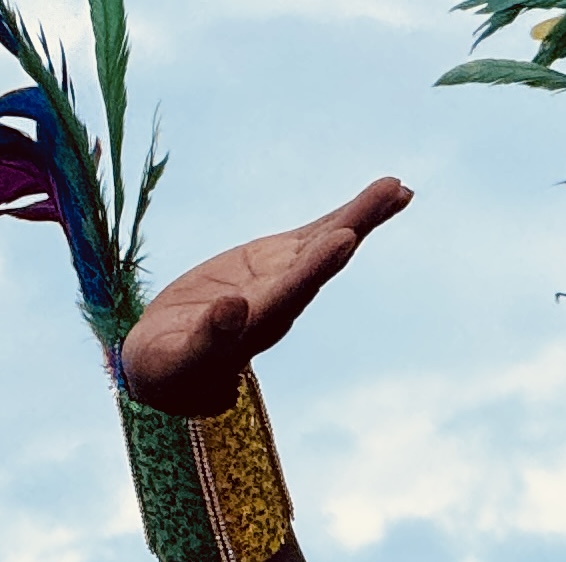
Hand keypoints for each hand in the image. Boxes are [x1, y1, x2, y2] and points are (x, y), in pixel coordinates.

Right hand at [121, 177, 410, 415]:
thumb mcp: (179, 360)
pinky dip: (346, 215)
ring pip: (327, 241)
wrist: (169, 366)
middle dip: (356, 226)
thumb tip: (235, 308)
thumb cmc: (168, 370)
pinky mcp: (275, 263)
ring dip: (362, 214)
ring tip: (397, 187)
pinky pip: (316, 235)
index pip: (292, 292)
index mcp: (258, 325)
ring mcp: (283, 280)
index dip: (317, 266)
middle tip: (391, 193)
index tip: (344, 237)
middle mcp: (281, 301)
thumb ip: (209, 338)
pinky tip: (382, 198)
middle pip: (324, 260)